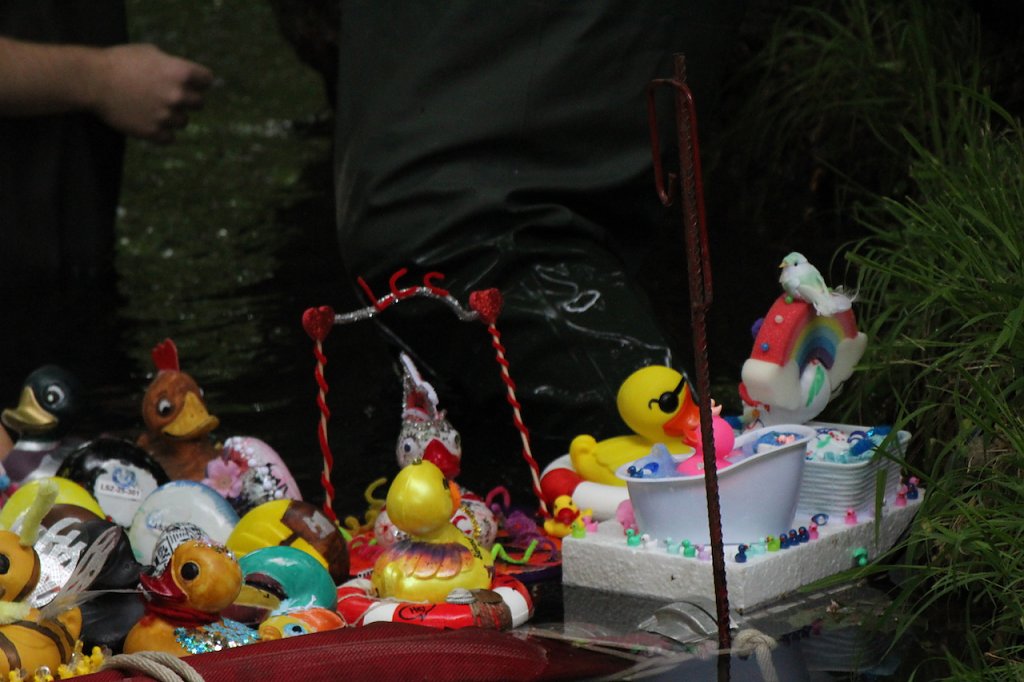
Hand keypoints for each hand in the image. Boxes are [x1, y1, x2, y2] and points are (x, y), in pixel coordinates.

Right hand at [92, 43, 212, 142]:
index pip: (207, 80)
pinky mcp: (153, 132)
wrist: (92, 80)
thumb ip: (172, 65)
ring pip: (184, 122)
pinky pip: (170, 138)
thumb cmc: (120, 61)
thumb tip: (187, 76)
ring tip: (155, 109)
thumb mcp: (150, 52)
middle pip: (199, 103)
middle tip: (170, 97)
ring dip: (173, 116)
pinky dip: (162, 132)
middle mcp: (178, 95)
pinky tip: (151, 123)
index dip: (199, 80)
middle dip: (187, 99)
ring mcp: (166, 115)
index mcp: (180, 72)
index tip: (192, 83)